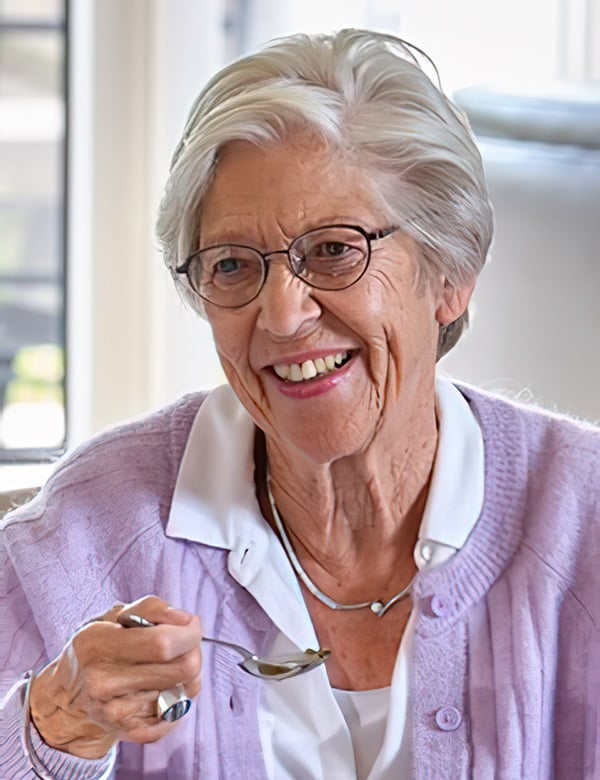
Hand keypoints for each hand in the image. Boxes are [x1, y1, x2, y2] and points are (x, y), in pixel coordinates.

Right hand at [29, 596, 202, 758]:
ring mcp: (116, 712)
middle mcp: (104, 682)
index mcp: (98, 644)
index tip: (190, 625)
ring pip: (185, 689)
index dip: (188, 632)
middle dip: (193, 650)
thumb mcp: (114, 616)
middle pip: (182, 668)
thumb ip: (152, 608)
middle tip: (183, 643)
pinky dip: (180, 698)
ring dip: (188, 675)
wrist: (69, 699)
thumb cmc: (98, 649)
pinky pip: (178, 713)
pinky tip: (163, 688)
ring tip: (168, 666)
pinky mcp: (131, 732)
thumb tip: (185, 620)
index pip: (162, 643)